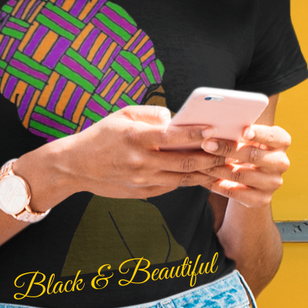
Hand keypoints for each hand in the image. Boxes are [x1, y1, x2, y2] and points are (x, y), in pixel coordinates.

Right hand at [21, 105, 233, 205]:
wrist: (75, 166)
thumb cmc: (101, 136)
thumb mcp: (122, 115)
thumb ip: (152, 114)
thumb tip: (178, 119)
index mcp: (137, 138)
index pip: (173, 136)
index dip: (197, 134)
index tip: (216, 129)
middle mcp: (142, 162)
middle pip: (185, 161)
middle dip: (212, 157)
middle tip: (232, 151)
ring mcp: (143, 181)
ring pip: (184, 177)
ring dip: (207, 172)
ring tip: (226, 164)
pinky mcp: (144, 193)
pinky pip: (173, 186)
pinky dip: (190, 179)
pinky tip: (204, 173)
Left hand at [197, 123, 291, 207]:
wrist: (252, 180)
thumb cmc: (246, 148)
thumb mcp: (248, 138)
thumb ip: (239, 131)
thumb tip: (215, 125)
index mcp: (281, 142)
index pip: (271, 136)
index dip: (258, 134)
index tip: (243, 131)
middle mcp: (281, 162)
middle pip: (253, 155)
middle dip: (227, 149)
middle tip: (206, 144)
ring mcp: (273, 183)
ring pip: (240, 175)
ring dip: (216, 168)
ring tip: (199, 162)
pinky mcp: (262, 199)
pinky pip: (235, 192)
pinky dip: (216, 184)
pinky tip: (203, 177)